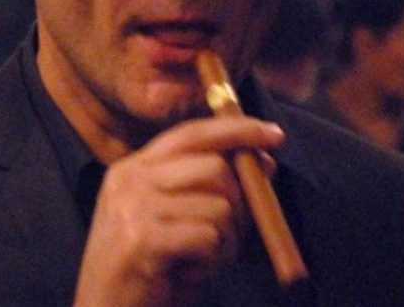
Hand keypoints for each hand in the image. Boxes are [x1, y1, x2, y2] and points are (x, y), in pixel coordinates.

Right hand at [73, 116, 284, 306]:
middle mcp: (129, 178)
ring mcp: (132, 206)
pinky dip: (211, 261)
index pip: (193, 133)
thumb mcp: (177, 221)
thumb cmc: (148, 272)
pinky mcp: (142, 238)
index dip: (236, 130)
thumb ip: (211, 189)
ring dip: (226, 242)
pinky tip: (188, 273)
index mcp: (134, 167)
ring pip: (218, 206)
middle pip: (214, 167)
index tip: (274, 135)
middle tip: (230, 237)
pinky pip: (208, 237)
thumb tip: (263, 161)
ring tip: (202, 261)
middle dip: (240, 203)